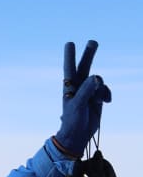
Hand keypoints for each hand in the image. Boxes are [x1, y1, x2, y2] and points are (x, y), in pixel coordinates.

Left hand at [54, 40, 111, 156]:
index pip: (69, 68)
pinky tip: (105, 103)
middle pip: (85, 67)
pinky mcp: (97, 97)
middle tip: (93, 42)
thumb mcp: (78, 105)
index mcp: (69, 87)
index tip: (69, 43)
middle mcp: (78, 86)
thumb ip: (86, 90)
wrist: (79, 134)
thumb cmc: (73, 120)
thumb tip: (96, 77)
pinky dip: (106, 95)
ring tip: (97, 101)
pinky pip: (105, 90)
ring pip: (99, 81)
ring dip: (101, 90)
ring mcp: (88, 91)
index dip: (70, 56)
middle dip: (89, 55)